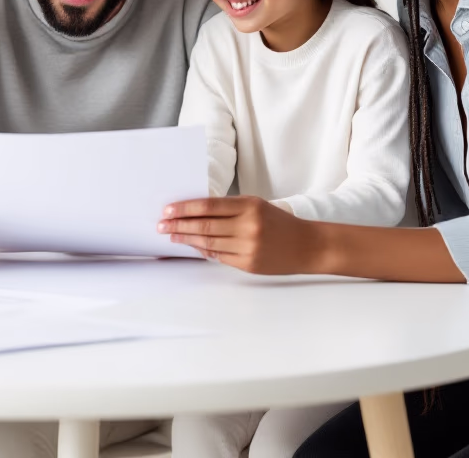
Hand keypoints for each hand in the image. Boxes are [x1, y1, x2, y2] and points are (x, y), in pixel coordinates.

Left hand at [157, 196, 317, 274]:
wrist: (307, 245)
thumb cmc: (279, 223)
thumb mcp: (257, 206)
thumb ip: (229, 209)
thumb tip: (195, 213)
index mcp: (249, 206)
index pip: (208, 205)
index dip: (185, 208)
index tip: (167, 210)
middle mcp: (248, 225)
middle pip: (204, 225)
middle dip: (179, 225)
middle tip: (161, 224)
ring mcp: (248, 246)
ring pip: (208, 242)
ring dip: (186, 239)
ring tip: (172, 235)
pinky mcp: (248, 263)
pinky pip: (219, 257)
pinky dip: (204, 251)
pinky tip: (193, 247)